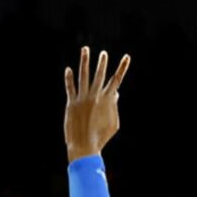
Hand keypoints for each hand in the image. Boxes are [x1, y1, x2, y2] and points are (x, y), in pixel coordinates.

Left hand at [64, 47, 129, 162]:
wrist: (85, 145)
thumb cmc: (101, 137)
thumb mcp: (114, 123)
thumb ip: (115, 106)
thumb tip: (116, 94)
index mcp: (109, 99)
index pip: (117, 79)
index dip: (123, 67)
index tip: (127, 57)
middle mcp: (96, 96)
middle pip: (100, 74)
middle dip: (102, 63)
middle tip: (103, 53)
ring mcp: (83, 98)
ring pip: (84, 75)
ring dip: (85, 62)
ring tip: (85, 50)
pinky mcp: (71, 103)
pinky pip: (70, 87)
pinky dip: (70, 78)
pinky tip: (69, 69)